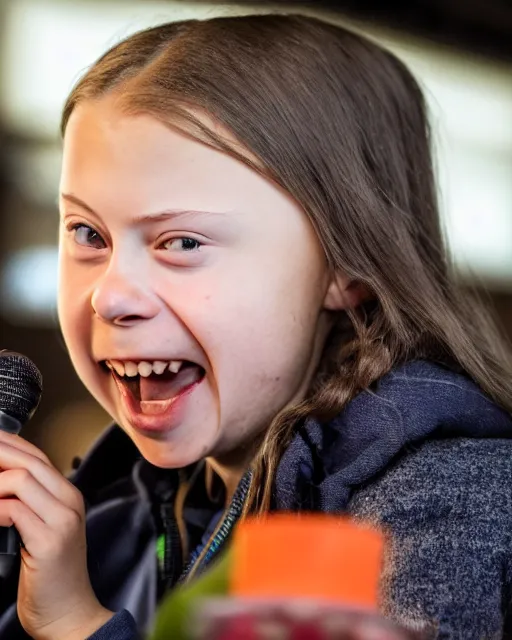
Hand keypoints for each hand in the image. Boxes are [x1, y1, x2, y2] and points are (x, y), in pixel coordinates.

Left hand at [0, 430, 113, 639]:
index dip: (8, 444)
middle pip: (30, 460)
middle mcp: (69, 501)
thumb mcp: (41, 530)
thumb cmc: (50, 575)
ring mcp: (62, 520)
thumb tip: (2, 482)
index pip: (36, 455)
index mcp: (68, 495)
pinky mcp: (49, 542)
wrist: (68, 614)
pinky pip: (14, 511)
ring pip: (22, 479)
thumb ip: (26, 504)